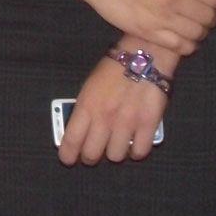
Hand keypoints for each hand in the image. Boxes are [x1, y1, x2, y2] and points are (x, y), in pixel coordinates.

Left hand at [59, 49, 170, 165]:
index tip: (68, 159)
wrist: (145, 55)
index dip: (68, 155)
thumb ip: (84, 109)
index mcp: (87, 105)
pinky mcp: (148, 125)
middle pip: (92, 155)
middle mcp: (105, 118)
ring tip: (118, 142)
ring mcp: (127, 123)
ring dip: (115, 152)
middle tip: (95, 150)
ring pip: (115, 157)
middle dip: (91, 156)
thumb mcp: (90, 86)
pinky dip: (136, 151)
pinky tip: (135, 142)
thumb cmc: (114, 69)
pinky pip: (139, 152)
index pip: (71, 140)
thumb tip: (80, 132)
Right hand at [73, 0, 215, 54]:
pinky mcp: (148, 32)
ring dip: (201, 32)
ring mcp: (161, 18)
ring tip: (195, 28)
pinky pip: (179, 46)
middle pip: (208, 17)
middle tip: (206, 16)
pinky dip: (187, 46)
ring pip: (196, 34)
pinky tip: (184, 39)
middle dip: (212, 18)